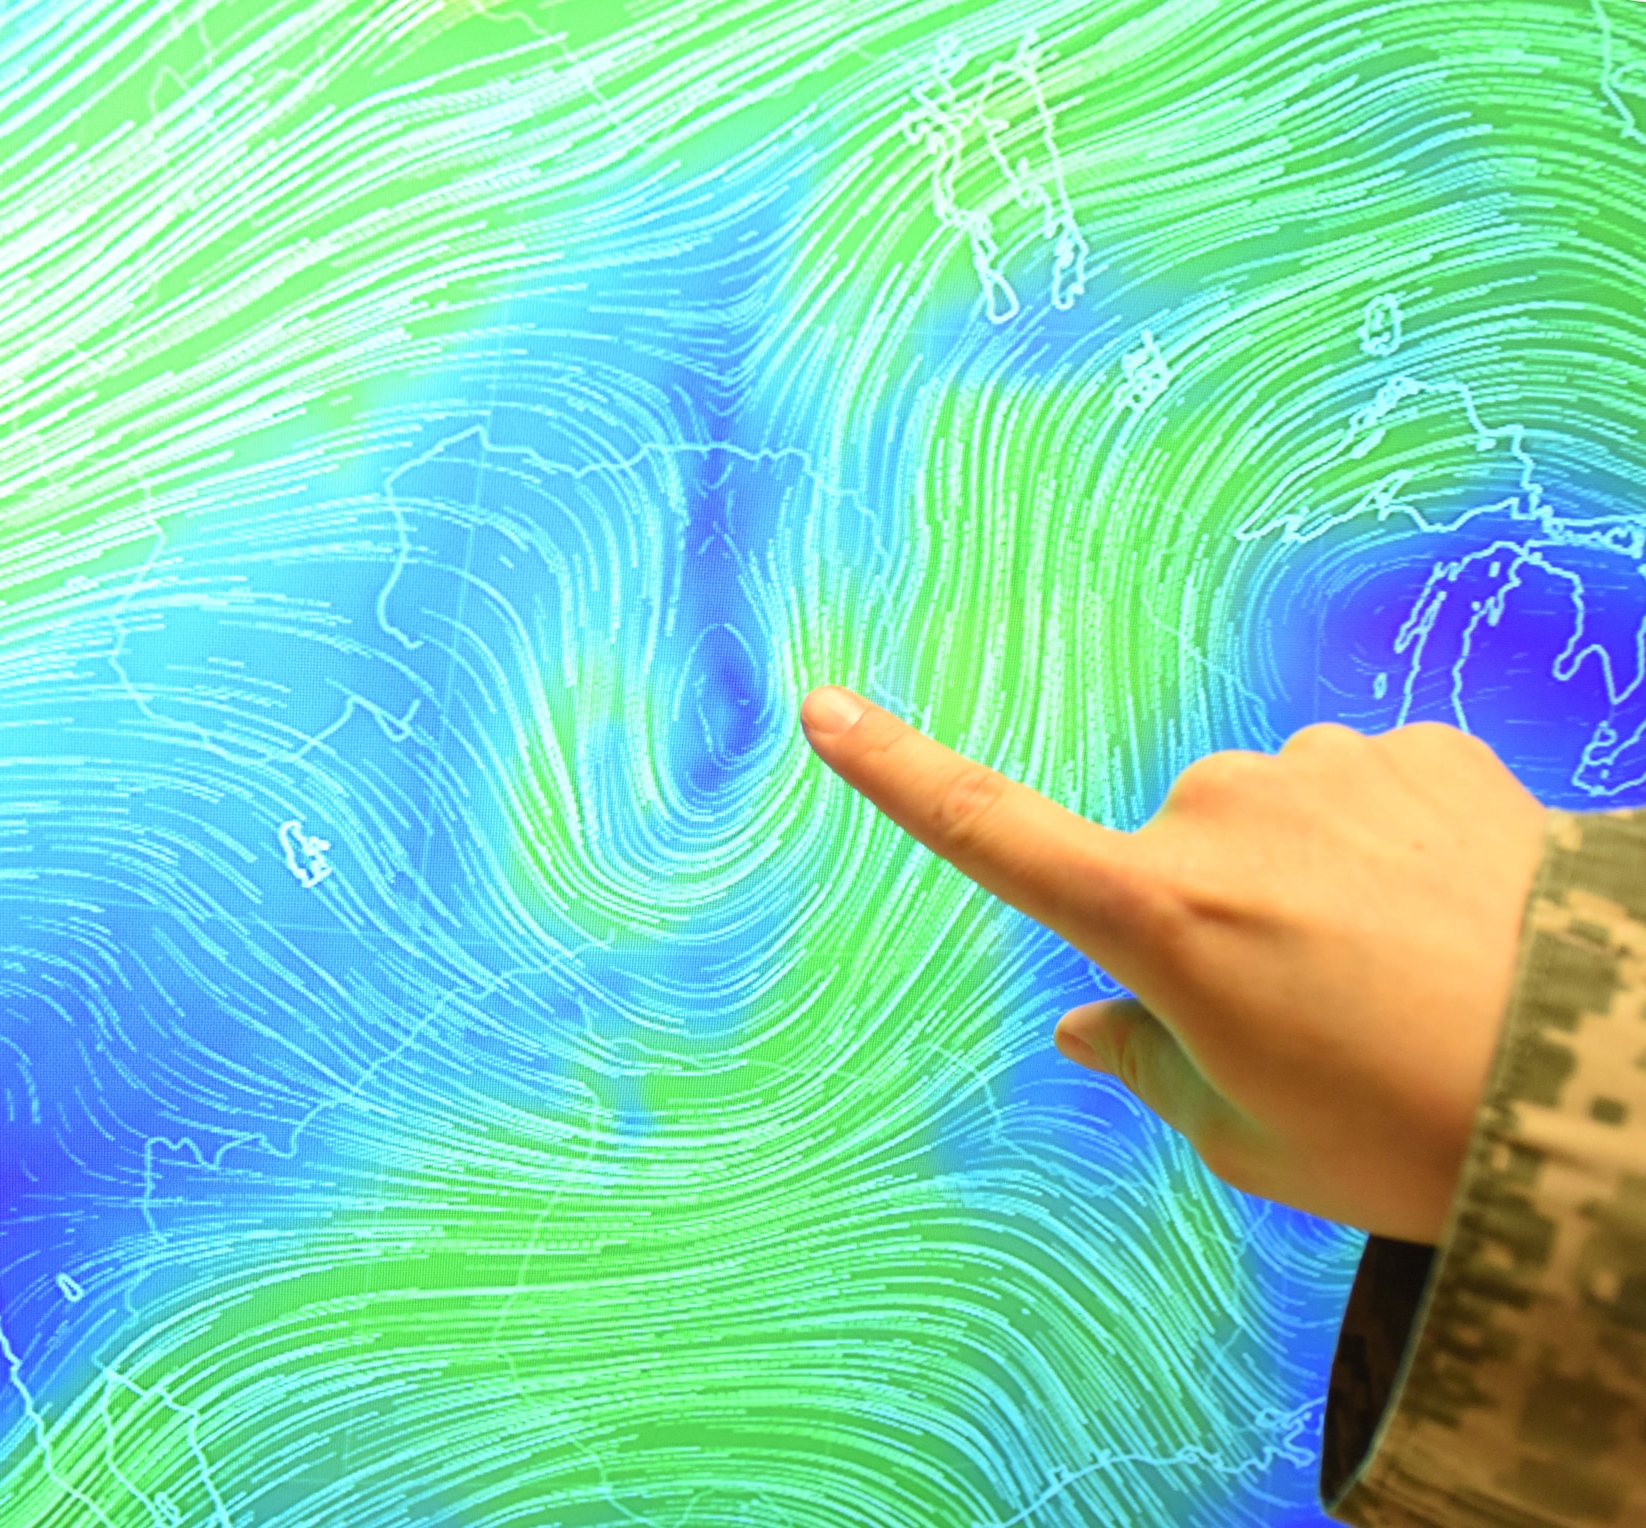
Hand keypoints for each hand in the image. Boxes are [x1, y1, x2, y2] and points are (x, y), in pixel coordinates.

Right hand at [799, 687, 1548, 1242]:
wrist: (1613, 1074)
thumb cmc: (1411, 1133)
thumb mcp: (1253, 1141)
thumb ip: (1150, 1065)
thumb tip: (1090, 1025)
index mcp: (1155, 912)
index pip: (987, 829)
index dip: (896, 771)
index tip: (822, 707)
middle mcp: (1221, 812)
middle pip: (1168, 860)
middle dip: (1210, 921)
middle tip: (1313, 1021)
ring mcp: (1325, 767)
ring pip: (1269, 821)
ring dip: (1306, 883)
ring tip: (1405, 981)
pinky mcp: (1420, 748)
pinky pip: (1360, 792)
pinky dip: (1384, 850)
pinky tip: (1454, 923)